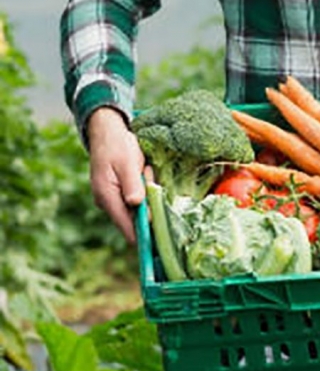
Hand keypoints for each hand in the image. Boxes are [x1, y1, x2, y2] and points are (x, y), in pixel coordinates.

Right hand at [87, 107, 145, 245]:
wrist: (106, 131)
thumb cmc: (117, 145)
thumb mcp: (127, 162)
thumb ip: (133, 184)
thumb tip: (137, 205)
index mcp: (107, 197)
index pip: (127, 228)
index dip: (145, 235)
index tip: (162, 239)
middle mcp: (108, 202)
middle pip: (135, 219)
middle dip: (149, 204)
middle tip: (147, 175)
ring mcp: (113, 199)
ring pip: (139, 207)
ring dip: (147, 192)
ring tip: (142, 168)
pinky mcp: (119, 193)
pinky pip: (137, 198)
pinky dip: (144, 187)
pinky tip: (141, 170)